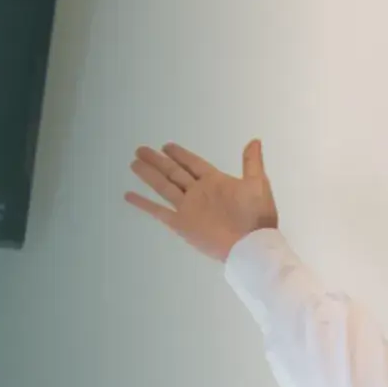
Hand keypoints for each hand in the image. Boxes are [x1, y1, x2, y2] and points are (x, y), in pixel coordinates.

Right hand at [124, 138, 277, 262]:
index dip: (180, 154)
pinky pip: (158, 211)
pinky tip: (129, 195)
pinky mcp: (181, 224)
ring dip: (148, 175)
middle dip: (157, 161)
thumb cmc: (257, 217)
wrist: (251, 246)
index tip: (166, 145)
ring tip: (134, 163)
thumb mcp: (258, 184)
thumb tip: (254, 140)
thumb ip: (252, 163)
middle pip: (173, 172)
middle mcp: (198, 192)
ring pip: (163, 186)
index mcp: (215, 181)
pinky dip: (143, 203)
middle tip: (141, 150)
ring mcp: (188, 208)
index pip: (193, 163)